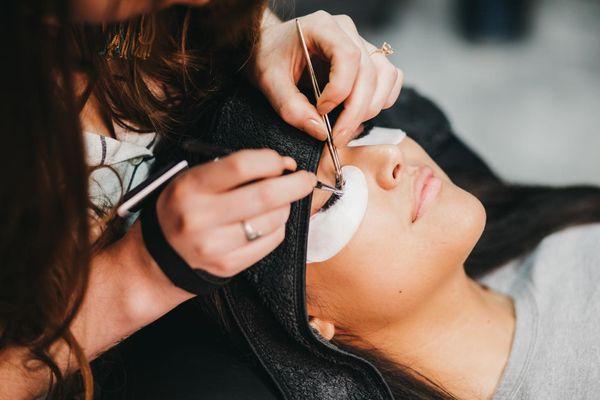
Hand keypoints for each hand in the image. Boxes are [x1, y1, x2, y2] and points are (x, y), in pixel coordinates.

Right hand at [155, 149, 315, 277]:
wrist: (161, 254)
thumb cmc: (185, 206)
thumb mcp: (194, 179)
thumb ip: (233, 170)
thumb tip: (283, 166)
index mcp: (190, 187)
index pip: (241, 166)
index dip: (271, 160)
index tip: (284, 162)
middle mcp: (200, 217)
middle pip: (264, 196)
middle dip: (295, 185)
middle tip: (306, 179)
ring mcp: (214, 245)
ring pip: (272, 220)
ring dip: (285, 207)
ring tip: (279, 202)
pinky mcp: (227, 266)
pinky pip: (269, 242)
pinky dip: (277, 228)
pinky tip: (268, 222)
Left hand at [248, 10, 402, 144]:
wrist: (270, 48)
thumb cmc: (269, 58)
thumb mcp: (269, 82)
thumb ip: (291, 107)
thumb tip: (320, 131)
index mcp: (322, 27)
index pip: (348, 57)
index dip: (340, 90)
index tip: (321, 110)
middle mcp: (347, 32)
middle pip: (370, 72)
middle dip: (356, 111)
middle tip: (337, 138)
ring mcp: (361, 44)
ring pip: (385, 76)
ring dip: (371, 108)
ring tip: (346, 126)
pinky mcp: (368, 60)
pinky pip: (390, 79)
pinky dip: (382, 100)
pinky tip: (359, 113)